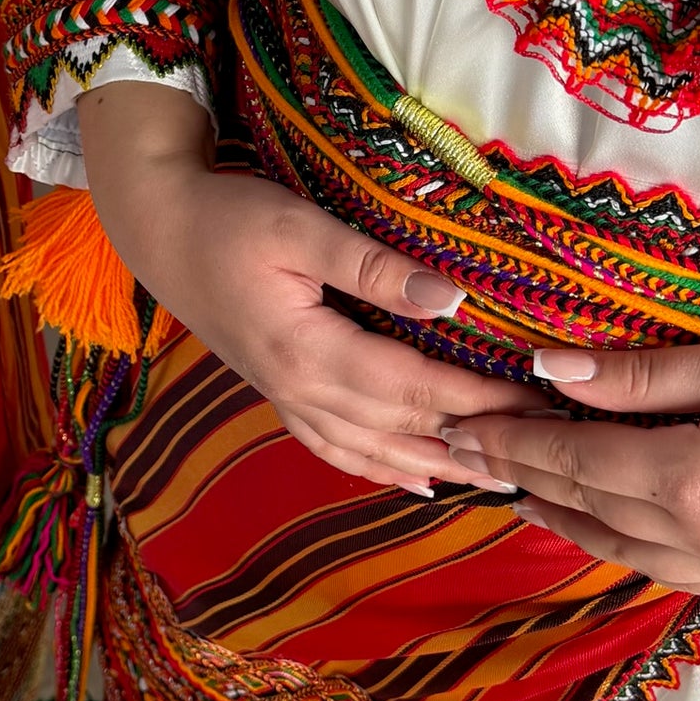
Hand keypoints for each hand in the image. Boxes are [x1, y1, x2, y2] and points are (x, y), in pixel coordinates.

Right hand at [78, 85, 546, 494]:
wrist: (160, 230)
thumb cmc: (229, 218)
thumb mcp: (301, 227)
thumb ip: (373, 267)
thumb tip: (449, 298)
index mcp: (308, 351)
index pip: (413, 387)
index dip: (477, 399)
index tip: (534, 403)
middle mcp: (299, 389)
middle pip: (400, 427)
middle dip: (472, 440)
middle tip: (538, 450)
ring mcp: (286, 398)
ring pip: (372, 450)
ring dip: (437, 467)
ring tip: (496, 481)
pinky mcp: (279, 393)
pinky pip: (335, 448)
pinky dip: (380, 468)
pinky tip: (416, 480)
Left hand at [445, 338, 699, 595]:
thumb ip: (642, 376)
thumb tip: (552, 369)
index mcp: (694, 480)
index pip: (573, 458)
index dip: (511, 440)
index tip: (461, 424)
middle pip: (584, 503)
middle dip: (519, 473)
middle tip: (461, 449)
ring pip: (614, 547)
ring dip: (556, 513)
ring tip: (510, 484)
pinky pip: (656, 567)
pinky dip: (610, 542)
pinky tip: (589, 520)